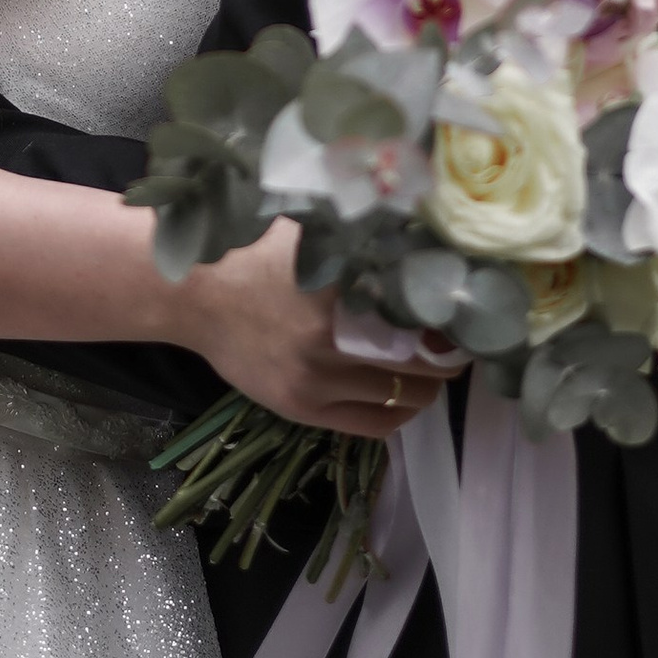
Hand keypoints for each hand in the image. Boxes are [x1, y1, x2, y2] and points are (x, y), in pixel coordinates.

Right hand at [166, 224, 460, 437]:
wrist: (193, 294)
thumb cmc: (255, 253)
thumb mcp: (310, 232)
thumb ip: (361, 237)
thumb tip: (424, 233)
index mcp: (337, 289)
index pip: (419, 310)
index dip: (449, 313)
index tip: (465, 306)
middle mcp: (329, 340)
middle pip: (421, 359)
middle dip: (448, 352)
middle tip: (459, 339)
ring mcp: (315, 381)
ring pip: (403, 396)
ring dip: (429, 383)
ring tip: (436, 365)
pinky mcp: (302, 408)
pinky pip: (374, 424)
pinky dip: (401, 412)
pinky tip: (408, 395)